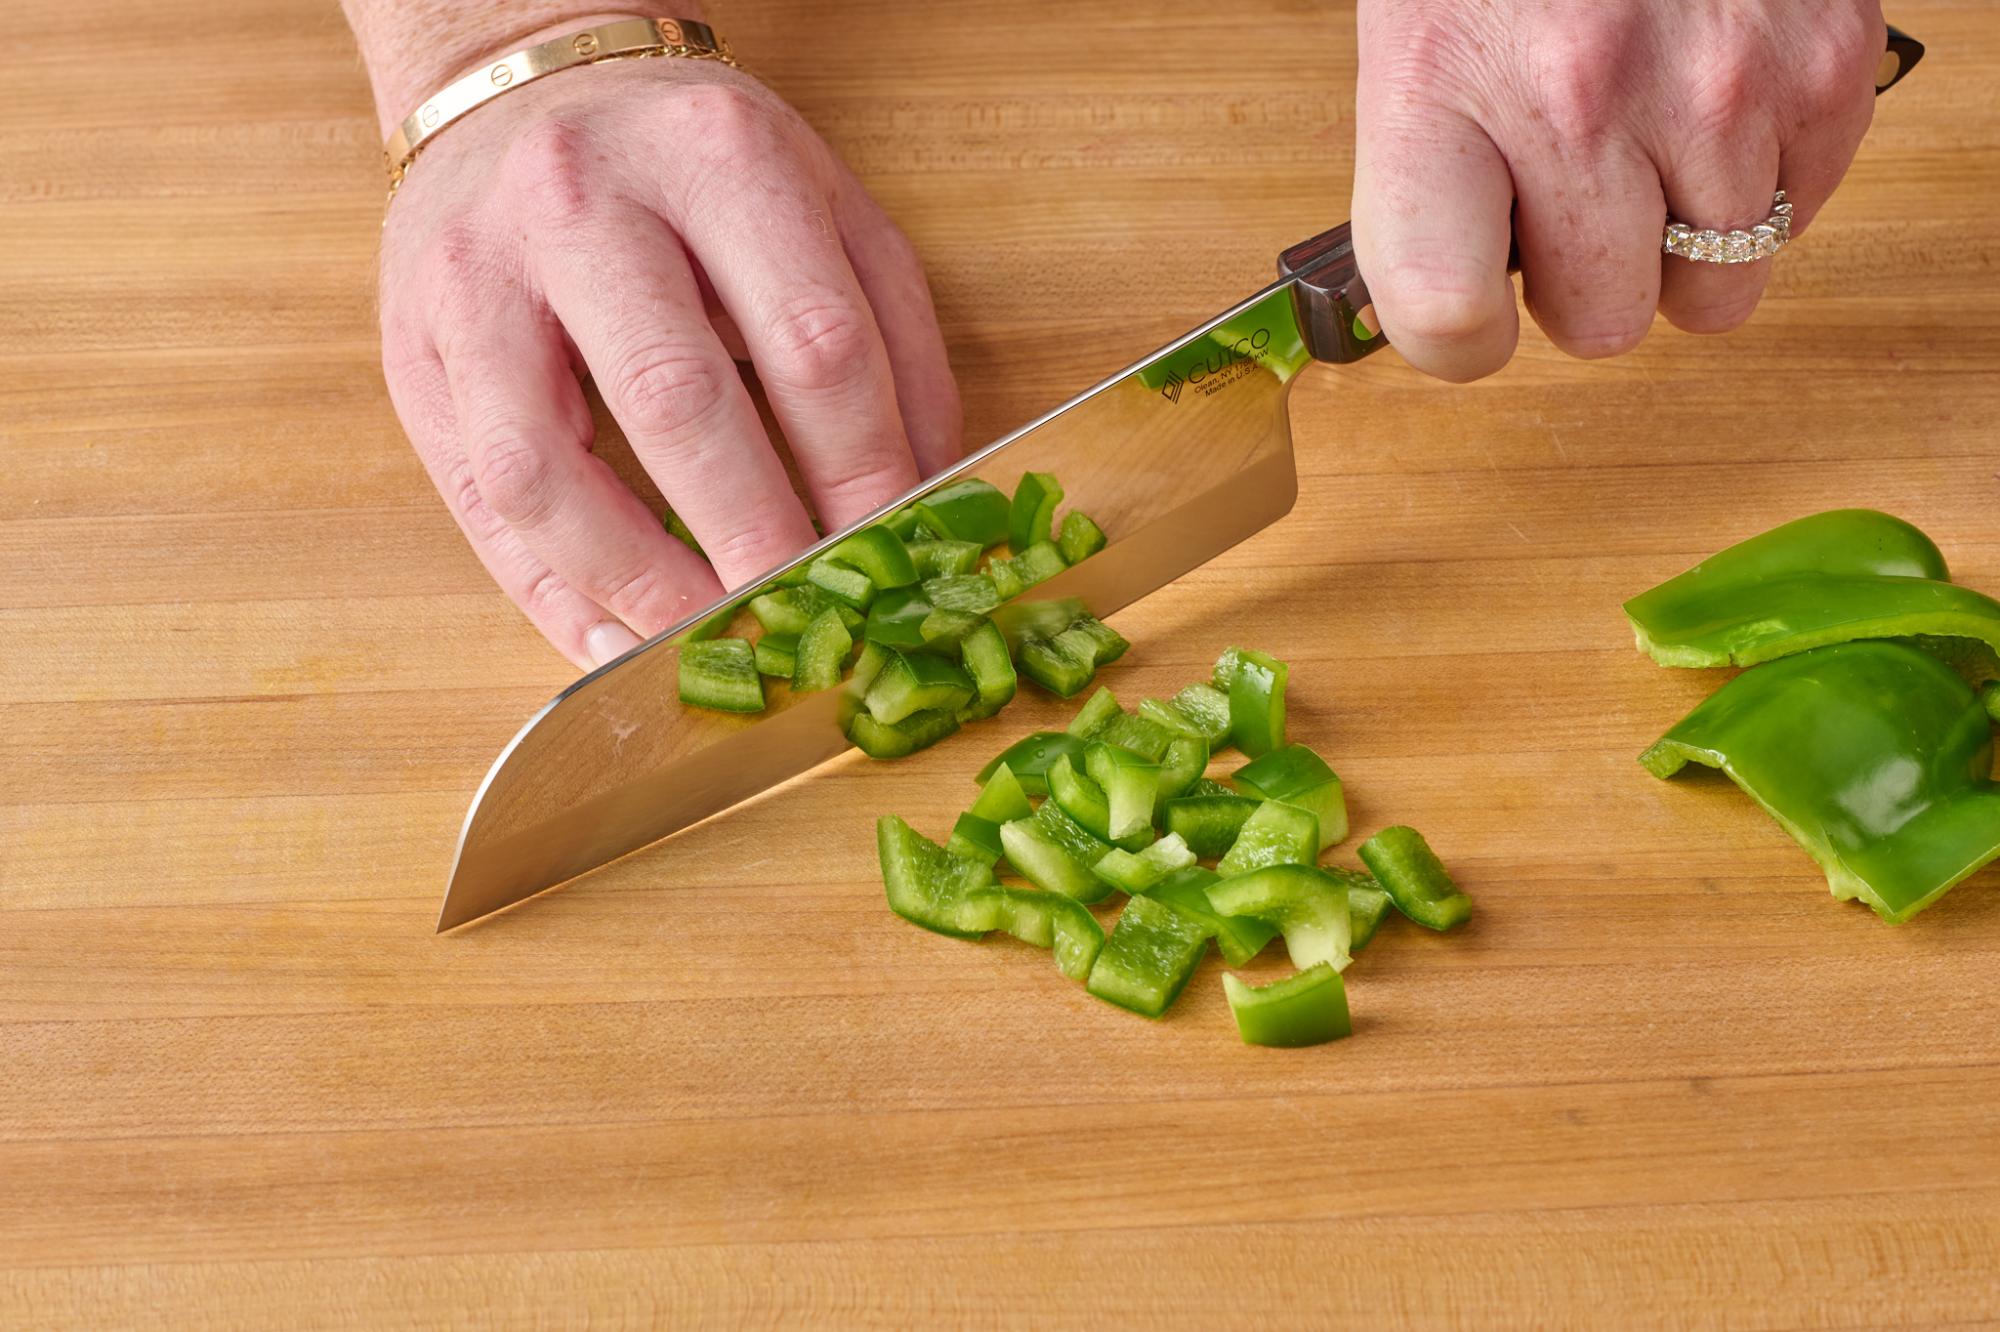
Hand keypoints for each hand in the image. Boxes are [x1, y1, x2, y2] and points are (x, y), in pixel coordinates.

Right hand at [371, 19, 960, 668]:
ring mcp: (478, 277)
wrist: (521, 84)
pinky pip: (475, 499)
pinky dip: (550, 592)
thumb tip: (925, 499)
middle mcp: (582, 202)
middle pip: (676, 400)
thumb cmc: (690, 167)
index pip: (811, 342)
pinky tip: (614, 642)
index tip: (889, 555)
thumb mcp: (824, 206)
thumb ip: (889, 340)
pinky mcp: (413, 348)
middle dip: (751, 537)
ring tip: (704, 645)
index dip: (860, 470)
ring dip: (636, 584)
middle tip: (800, 619)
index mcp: (716, 157)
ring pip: (543, 468)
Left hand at [1350, 0, 1885, 380]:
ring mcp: (1715, 83)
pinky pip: (1800, 212)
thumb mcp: (1415, 48)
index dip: (1463, 339)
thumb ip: (1427, 187)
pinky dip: (1762, 179)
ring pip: (1717, 289)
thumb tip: (1461, 311)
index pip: (1446, 316)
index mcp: (1445, 89)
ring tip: (1649, 139)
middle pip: (1604, 323)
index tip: (1475, 313)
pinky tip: (1713, 104)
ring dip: (1682, 237)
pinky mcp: (1821, 61)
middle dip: (1587, 282)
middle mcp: (1580, 94)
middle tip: (1571, 200)